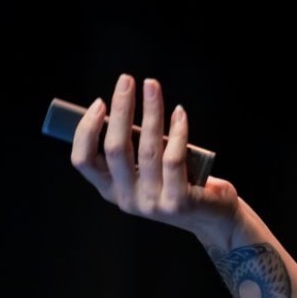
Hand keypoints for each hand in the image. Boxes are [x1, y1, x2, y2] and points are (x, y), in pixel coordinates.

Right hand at [70, 73, 238, 246]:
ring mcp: (152, 202)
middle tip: (127, 80)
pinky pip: (175, 158)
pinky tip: (179, 111)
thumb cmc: (178, 183)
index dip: (86, 130)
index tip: (99, 103)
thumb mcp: (147, 170)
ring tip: (151, 86)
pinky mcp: (178, 202)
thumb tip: (121, 106)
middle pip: (115, 148)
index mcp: (112, 190)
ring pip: (147, 149)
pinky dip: (178, 131)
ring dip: (150, 111)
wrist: (213, 217)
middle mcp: (127, 199)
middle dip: (120, 109)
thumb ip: (133, 150)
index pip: (83, 161)